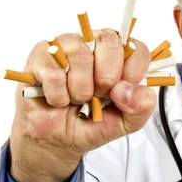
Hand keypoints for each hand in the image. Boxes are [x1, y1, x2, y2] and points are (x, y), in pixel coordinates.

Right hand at [8, 29, 155, 181]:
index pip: (136, 49)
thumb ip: (140, 106)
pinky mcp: (41, 56)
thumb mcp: (126, 121)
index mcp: (120, 55)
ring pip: (81, 57)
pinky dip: (59, 96)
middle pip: (109, 42)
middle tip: (97, 96)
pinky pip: (55, 73)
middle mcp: (94, 43)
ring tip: (76, 99)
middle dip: (106, 79)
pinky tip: (58, 99)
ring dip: (80, 91)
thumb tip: (128, 89)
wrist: (56, 139)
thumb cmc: (91, 122)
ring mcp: (66, 46)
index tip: (121, 93)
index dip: (132, 74)